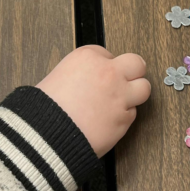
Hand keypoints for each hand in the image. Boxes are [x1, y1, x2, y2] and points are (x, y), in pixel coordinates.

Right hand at [36, 46, 150, 156]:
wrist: (47, 135)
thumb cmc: (45, 109)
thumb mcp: (57, 77)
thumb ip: (80, 74)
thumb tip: (89, 81)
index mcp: (88, 57)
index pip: (109, 54)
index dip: (105, 67)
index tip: (100, 76)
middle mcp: (109, 72)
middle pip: (136, 63)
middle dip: (133, 72)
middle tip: (125, 82)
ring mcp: (120, 95)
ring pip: (144, 88)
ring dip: (135, 95)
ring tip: (120, 102)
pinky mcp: (125, 118)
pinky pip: (132, 114)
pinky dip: (123, 117)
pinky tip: (107, 121)